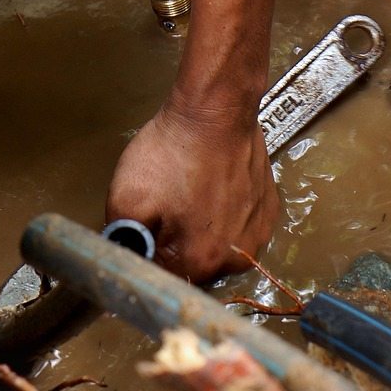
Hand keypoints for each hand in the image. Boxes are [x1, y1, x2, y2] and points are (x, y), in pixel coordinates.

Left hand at [106, 100, 278, 282]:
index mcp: (202, 261)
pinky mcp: (267, 211)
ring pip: (215, 247)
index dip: (148, 255)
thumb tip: (127, 266)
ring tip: (188, 193)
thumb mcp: (126, 200)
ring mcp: (257, 234)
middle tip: (164, 206)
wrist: (216, 110)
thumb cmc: (175, 150)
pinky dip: (222, 214)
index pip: (165, 280)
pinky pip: (236, 226)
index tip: (144, 231)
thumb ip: (124, 243)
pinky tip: (209, 188)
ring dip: (199, 229)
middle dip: (173, 244)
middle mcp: (237, 257)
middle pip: (192, 266)